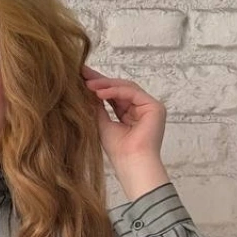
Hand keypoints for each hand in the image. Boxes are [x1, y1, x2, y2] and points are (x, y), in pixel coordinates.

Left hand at [82, 64, 167, 187]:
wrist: (130, 163)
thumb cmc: (118, 151)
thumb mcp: (102, 123)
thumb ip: (98, 107)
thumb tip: (87, 90)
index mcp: (131, 115)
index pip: (114, 95)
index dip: (99, 86)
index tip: (82, 78)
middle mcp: (142, 109)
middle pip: (120, 88)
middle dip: (101, 81)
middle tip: (83, 73)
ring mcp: (149, 107)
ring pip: (126, 87)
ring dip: (106, 85)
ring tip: (88, 85)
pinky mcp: (154, 107)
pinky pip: (132, 92)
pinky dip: (115, 90)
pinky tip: (100, 92)